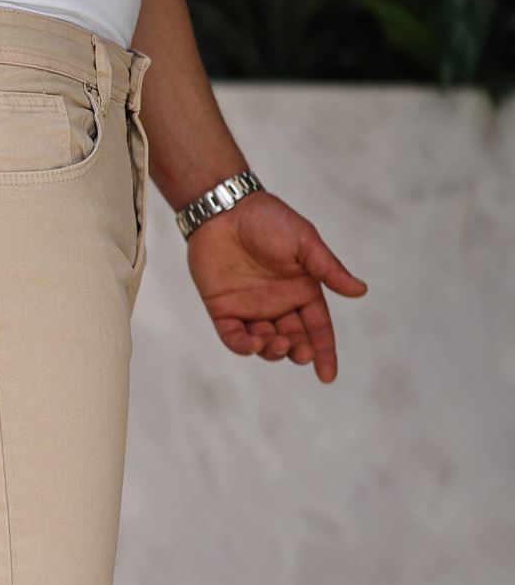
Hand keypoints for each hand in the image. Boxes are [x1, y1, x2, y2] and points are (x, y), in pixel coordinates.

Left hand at [186, 191, 366, 382]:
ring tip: (276, 342)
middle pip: (293, 340)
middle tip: (299, 351)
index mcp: (303, 291)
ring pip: (265, 344)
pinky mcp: (223, 311)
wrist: (225, 209)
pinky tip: (252, 345)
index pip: (318, 328)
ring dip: (273, 350)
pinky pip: (234, 338)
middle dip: (298, 352)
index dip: (324, 352)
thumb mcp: (305, 242)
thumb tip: (360, 291)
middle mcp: (279, 305)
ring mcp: (251, 310)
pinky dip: (243, 346)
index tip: (328, 375)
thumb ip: (328, 269)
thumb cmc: (269, 220)